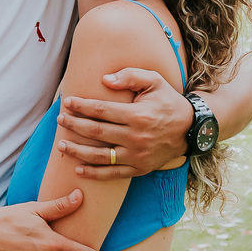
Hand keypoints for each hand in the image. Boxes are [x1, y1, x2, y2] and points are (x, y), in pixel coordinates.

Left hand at [58, 69, 192, 177]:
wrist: (191, 129)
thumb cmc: (168, 101)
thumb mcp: (154, 81)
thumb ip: (130, 76)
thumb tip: (104, 80)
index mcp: (137, 115)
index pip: (101, 110)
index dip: (81, 106)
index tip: (67, 102)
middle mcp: (135, 137)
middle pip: (96, 132)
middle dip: (74, 125)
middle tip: (60, 119)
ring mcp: (136, 156)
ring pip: (99, 156)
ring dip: (77, 151)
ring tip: (62, 144)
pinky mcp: (139, 169)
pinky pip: (112, 174)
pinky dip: (93, 173)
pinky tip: (78, 168)